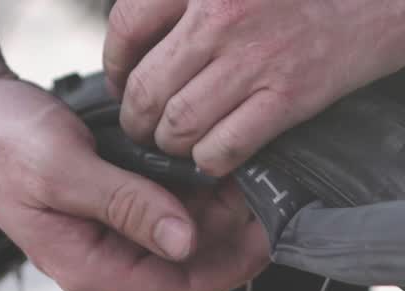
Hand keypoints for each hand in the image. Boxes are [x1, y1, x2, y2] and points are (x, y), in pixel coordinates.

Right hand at [0, 77, 267, 290]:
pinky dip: (196, 195)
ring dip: (219, 213)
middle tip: (268, 189)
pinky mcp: (109, 211)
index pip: (182, 289)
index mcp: (88, 267)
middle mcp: (101, 261)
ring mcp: (105, 238)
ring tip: (248, 173)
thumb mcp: (65, 170)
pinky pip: (166, 214)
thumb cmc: (0, 140)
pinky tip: (214, 166)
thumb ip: (127, 205)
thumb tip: (185, 241)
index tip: (271, 229)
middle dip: (234, 236)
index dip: (235, 265)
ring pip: (182, 241)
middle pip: (189, 268)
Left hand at [103, 0, 404, 175]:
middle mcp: (221, 13)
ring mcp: (254, 57)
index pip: (127, 25)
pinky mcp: (289, 96)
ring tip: (178, 144)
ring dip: (170, 145)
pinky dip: (210, 161)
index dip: (115, 64)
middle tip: (144, 128)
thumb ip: (192, 2)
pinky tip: (216, 155)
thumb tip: (145, 39)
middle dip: (137, 118)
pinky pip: (221, 148)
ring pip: (176, 124)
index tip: (122, 81)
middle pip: (145, 85)